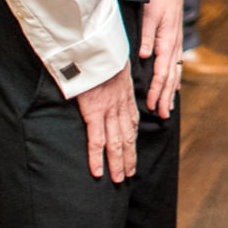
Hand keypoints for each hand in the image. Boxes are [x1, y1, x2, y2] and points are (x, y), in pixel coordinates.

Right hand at [76, 64, 138, 182]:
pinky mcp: (95, 112)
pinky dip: (97, 158)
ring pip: (116, 143)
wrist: (97, 47)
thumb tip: (110, 83)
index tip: (132, 154)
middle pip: (127, 138)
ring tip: (119, 180)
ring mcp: (109, 111)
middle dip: (128, 158)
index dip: (132, 142)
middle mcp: (121, 107)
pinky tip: (98, 172)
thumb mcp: (114, 68)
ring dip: (117, 163)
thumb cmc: (101, 55)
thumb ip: (113, 80)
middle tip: (128, 175)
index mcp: (125, 98)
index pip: (131, 125)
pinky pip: (97, 140)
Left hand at [141, 0, 184, 118]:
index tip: (151, 104)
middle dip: (166, 97)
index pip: (161, 71)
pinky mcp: (174, 40)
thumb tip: (144, 56)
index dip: (156, 89)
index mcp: (167, 40)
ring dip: (171, 91)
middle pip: (171, 77)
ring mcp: (176, 43)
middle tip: (162, 115)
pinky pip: (175, 64)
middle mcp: (174, 45)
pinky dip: (174, 79)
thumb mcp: (149, 14)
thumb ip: (147, 36)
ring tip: (168, 107)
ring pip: (174, 72)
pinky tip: (174, 86)